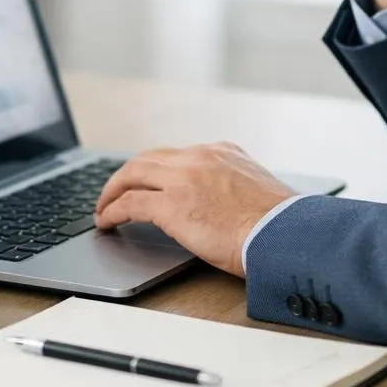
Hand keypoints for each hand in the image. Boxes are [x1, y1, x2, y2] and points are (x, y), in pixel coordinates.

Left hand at [93, 143, 293, 277]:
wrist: (283, 234)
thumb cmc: (278, 225)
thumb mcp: (258, 191)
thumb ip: (236, 187)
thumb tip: (227, 207)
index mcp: (223, 152)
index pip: (178, 155)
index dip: (157, 169)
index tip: (147, 180)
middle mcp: (200, 157)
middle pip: (149, 158)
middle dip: (128, 175)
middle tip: (115, 192)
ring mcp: (183, 178)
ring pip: (132, 174)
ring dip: (113, 191)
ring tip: (104, 207)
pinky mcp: (170, 204)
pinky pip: (129, 203)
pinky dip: (112, 211)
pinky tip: (106, 222)